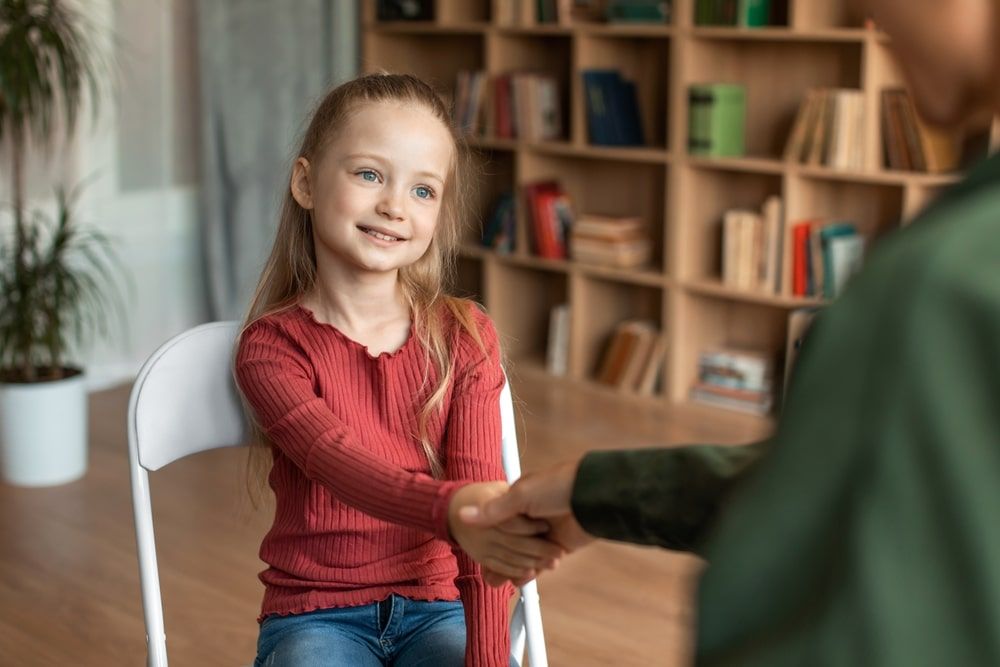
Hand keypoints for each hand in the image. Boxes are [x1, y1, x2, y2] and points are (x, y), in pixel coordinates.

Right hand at [448, 482, 564, 581]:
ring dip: (513, 567)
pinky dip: (529, 571)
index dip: (487, 536)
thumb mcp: (521, 495)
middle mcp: (532, 517)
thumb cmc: (558, 487)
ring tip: (498, 580)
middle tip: (486, 571)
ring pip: (524, 554)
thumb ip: (494, 510)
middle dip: (498, 556)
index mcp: (520, 500)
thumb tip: (462, 515)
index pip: (498, 521)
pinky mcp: (559, 547)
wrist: (593, 497)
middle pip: (510, 541)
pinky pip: (540, 563)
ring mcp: (545, 533)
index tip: (476, 548)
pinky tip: (518, 579)